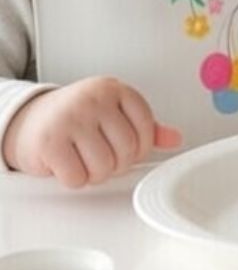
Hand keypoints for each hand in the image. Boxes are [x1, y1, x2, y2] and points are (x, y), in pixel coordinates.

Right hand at [1, 77, 181, 187]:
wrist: (31, 119)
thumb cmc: (77, 117)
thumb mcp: (113, 113)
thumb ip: (144, 126)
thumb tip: (175, 139)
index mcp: (115, 89)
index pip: (146, 127)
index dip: (139, 148)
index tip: (127, 149)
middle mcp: (94, 99)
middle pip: (126, 150)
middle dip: (116, 164)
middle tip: (102, 157)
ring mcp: (71, 118)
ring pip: (103, 166)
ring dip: (95, 174)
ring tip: (85, 160)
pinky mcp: (50, 141)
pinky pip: (77, 177)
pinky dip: (75, 179)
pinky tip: (68, 165)